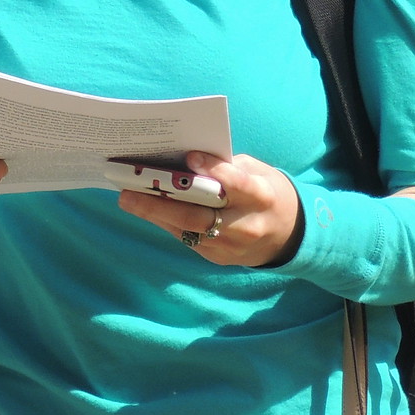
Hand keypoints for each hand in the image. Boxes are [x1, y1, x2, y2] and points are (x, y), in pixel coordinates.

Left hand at [117, 150, 300, 265]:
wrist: (288, 235)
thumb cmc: (265, 191)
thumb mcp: (257, 172)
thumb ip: (226, 166)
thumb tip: (185, 156)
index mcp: (261, 197)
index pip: (237, 185)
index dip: (214, 171)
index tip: (189, 157)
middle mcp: (246, 225)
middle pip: (200, 216)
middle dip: (162, 203)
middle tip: (128, 191)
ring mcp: (231, 246)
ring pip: (187, 230)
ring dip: (154, 213)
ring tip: (127, 198)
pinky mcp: (218, 257)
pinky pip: (187, 238)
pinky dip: (164, 221)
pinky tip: (144, 208)